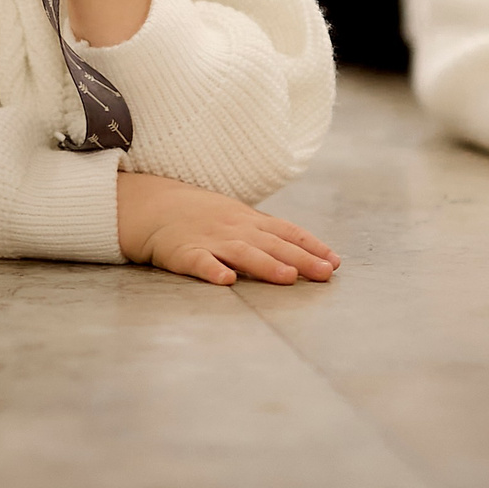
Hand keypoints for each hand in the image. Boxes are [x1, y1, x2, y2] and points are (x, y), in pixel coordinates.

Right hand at [116, 171, 339, 284]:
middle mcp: (235, 229)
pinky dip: (213, 270)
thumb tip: (307, 249)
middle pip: (273, 244)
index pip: (287, 232)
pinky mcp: (184, 252)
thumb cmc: (202, 216)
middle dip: (302, 259)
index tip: (334, 262)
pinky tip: (227, 281)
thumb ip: (268, 233)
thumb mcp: (238, 217)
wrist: (154, 207)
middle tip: (325, 274)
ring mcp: (210, 239)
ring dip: (267, 265)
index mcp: (250, 221)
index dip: (312, 246)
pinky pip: (200, 262)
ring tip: (289, 278)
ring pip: (243, 253)